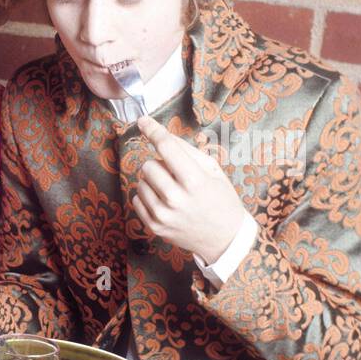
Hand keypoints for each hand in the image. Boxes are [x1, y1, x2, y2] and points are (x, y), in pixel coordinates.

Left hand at [132, 115, 246, 263]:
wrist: (224, 238)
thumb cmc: (220, 199)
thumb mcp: (212, 170)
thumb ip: (187, 151)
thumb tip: (161, 135)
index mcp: (194, 180)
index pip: (166, 147)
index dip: (152, 130)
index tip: (142, 121)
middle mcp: (176, 198)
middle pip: (148, 165)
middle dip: (159, 165)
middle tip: (174, 175)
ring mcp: (163, 214)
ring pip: (140, 182)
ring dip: (152, 181)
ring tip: (171, 190)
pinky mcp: (154, 226)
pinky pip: (136, 199)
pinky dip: (147, 196)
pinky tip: (164, 202)